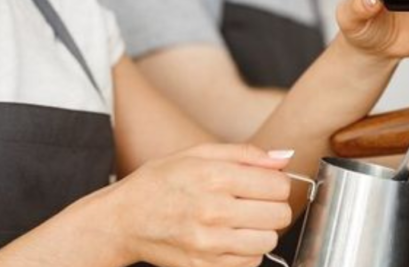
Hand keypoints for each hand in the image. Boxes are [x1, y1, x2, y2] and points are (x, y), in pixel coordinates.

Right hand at [92, 144, 294, 266]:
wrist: (124, 219)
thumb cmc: (160, 182)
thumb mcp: (198, 153)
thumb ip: (245, 154)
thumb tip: (284, 158)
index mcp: (214, 177)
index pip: (278, 186)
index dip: (277, 184)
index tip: (265, 185)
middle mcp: (213, 211)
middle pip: (279, 215)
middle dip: (273, 207)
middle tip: (255, 203)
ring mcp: (208, 243)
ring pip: (268, 242)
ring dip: (262, 231)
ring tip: (243, 222)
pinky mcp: (204, 266)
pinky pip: (250, 263)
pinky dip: (247, 251)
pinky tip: (230, 237)